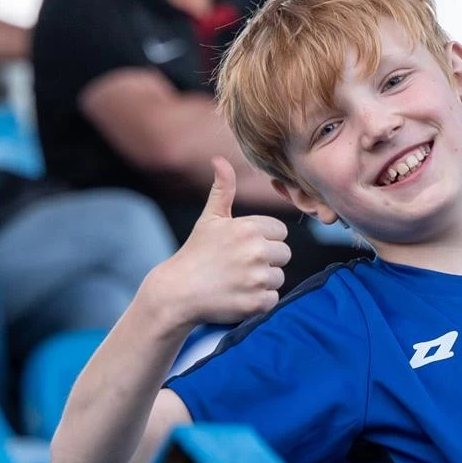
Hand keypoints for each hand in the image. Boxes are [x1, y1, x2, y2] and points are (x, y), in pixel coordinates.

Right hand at [147, 157, 290, 326]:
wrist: (177, 292)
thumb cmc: (195, 253)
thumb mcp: (210, 219)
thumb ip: (223, 189)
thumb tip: (219, 160)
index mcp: (249, 228)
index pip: (280, 232)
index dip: (263, 240)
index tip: (243, 247)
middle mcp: (256, 251)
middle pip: (284, 255)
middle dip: (266, 260)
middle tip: (240, 266)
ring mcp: (257, 278)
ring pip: (279, 277)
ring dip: (263, 281)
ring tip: (237, 281)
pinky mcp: (256, 302)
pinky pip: (273, 299)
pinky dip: (259, 301)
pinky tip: (239, 295)